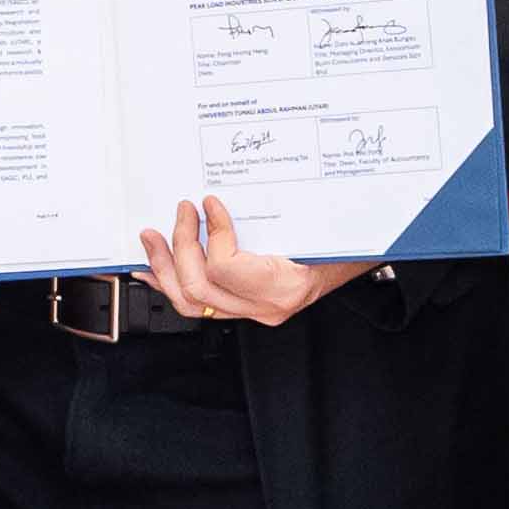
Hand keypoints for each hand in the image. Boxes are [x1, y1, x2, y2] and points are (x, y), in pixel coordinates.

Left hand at [137, 197, 370, 326]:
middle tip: (181, 212)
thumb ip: (269, 212)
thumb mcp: (314, 221)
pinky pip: (197, 304)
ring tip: (152, 239)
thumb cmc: (342, 239)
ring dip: (165, 267)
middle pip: (200, 287)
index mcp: (284, 286)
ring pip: (190, 302)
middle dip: (180, 246)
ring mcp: (252, 311)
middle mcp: (265, 305)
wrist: (357, 258)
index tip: (209, 203)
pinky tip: (152, 268)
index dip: (211, 233)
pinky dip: (170, 282)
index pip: (226, 268)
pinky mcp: (243, 307)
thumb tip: (220, 197)